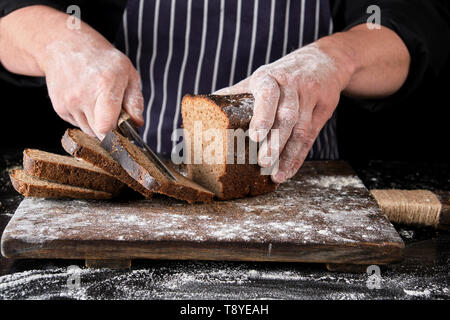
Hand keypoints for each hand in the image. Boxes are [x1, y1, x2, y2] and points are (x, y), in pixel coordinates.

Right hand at [43, 33, 143, 138]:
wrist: (65, 45)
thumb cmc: (102, 59)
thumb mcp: (128, 73)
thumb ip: (135, 101)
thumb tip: (137, 124)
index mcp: (104, 85)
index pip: (107, 126)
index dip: (117, 134)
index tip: (123, 130)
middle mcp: (83, 95)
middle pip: (99, 132)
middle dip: (110, 129)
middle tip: (114, 113)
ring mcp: (68, 102)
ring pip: (88, 130)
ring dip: (97, 124)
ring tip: (99, 103)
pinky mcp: (59, 107)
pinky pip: (77, 124)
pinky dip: (85, 118)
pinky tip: (87, 101)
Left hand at [215, 42, 354, 182]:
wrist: (323, 61)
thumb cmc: (281, 75)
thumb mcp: (259, 78)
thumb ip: (235, 94)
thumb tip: (201, 107)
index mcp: (269, 78)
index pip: (268, 95)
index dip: (262, 115)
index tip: (255, 136)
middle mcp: (291, 86)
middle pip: (286, 116)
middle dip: (276, 141)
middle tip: (263, 162)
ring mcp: (310, 98)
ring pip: (301, 130)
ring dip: (288, 155)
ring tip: (275, 175)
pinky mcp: (324, 109)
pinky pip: (311, 137)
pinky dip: (298, 157)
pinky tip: (287, 171)